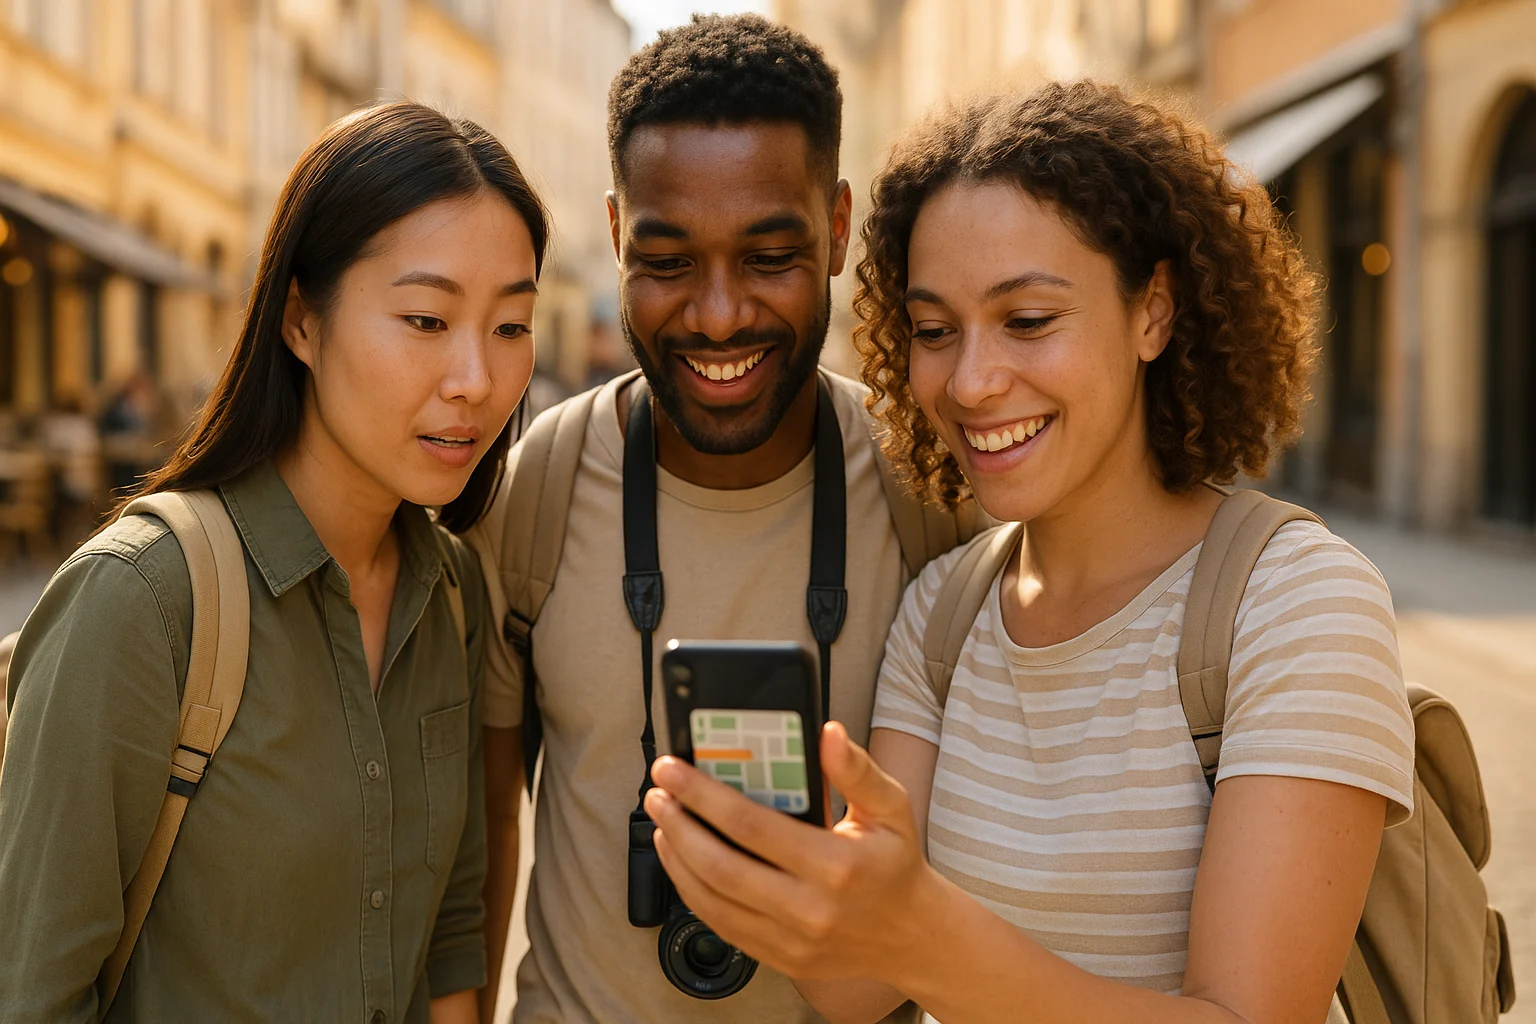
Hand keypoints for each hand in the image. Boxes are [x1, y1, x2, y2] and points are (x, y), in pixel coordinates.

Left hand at [643, 721, 940, 981]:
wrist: (911, 936)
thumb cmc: (896, 863)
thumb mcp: (890, 807)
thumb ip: (855, 769)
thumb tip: (827, 732)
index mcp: (838, 865)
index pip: (752, 826)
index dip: (704, 795)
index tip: (674, 769)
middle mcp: (811, 909)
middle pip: (720, 866)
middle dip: (678, 824)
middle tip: (657, 793)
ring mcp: (792, 941)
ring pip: (711, 901)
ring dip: (676, 858)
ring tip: (662, 822)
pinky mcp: (779, 959)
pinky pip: (721, 925)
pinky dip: (692, 891)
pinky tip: (683, 861)